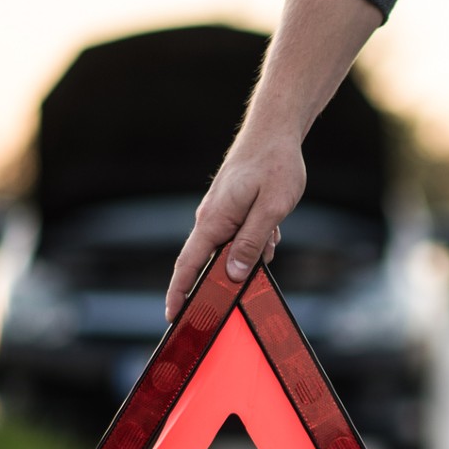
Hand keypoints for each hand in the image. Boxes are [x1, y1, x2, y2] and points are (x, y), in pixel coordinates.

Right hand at [160, 0, 381, 322]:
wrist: (276, 131)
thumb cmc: (275, 166)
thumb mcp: (271, 209)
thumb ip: (251, 242)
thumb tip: (232, 274)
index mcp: (214, 221)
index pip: (189, 266)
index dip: (179, 293)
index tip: (172, 318)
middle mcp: (212, 219)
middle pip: (207, 263)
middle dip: (218, 283)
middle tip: (227, 304)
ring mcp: (221, 213)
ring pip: (232, 248)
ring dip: (250, 254)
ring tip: (271, 234)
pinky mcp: (233, 208)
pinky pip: (242, 235)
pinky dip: (258, 237)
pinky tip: (274, 227)